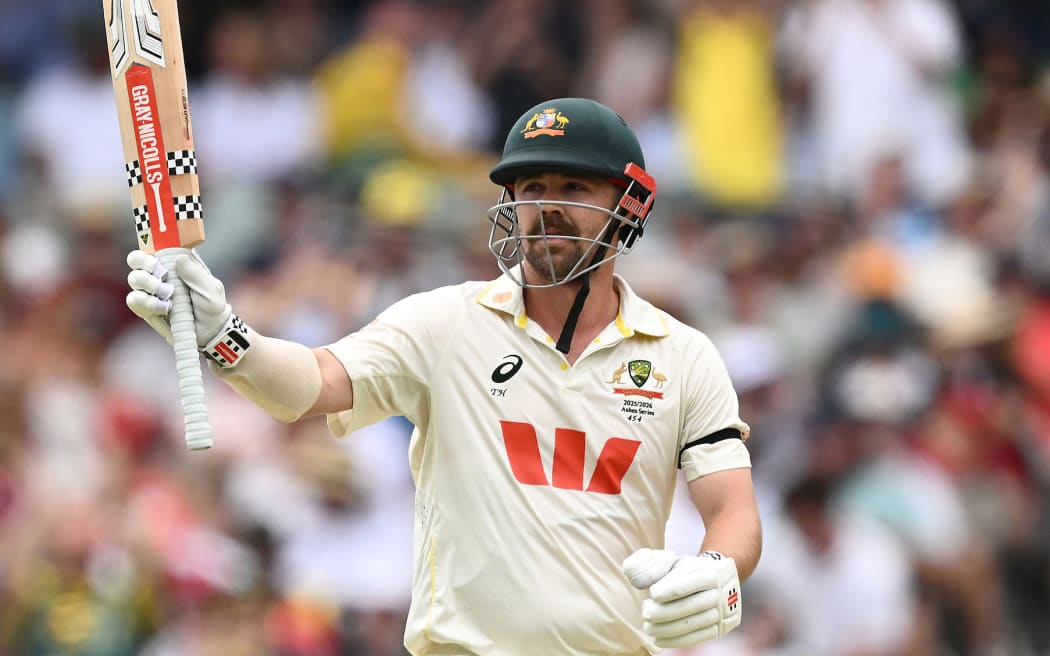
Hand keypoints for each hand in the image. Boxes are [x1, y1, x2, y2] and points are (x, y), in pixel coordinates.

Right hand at [126, 249, 230, 346]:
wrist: (208, 333)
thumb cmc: (211, 307)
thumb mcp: (211, 290)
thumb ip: (196, 274)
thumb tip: (179, 260)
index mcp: (175, 262)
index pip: (156, 244)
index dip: (151, 242)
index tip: (160, 252)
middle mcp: (159, 273)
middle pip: (136, 258)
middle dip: (144, 263)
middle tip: (161, 273)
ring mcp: (150, 290)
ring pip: (133, 278)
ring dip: (148, 284)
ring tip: (168, 294)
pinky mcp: (145, 307)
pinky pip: (134, 299)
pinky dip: (147, 302)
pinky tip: (164, 308)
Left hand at [622, 548, 741, 647]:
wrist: (717, 581)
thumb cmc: (687, 570)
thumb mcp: (673, 560)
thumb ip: (652, 565)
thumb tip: (637, 581)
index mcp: (712, 570)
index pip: (691, 582)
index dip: (671, 589)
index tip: (653, 594)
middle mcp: (723, 592)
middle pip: (691, 605)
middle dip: (664, 612)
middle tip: (645, 613)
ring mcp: (724, 612)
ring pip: (693, 623)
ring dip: (667, 628)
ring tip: (648, 627)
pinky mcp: (721, 629)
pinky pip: (697, 637)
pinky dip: (676, 640)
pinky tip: (658, 639)